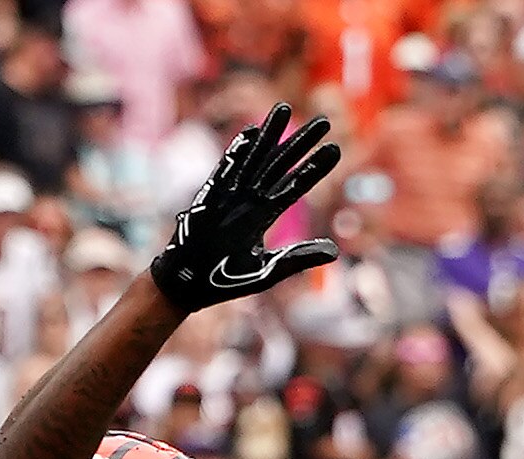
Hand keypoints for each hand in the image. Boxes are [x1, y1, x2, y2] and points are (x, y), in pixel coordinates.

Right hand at [152, 105, 339, 312]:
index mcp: (263, 215)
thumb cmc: (224, 280)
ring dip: (270, 135)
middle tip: (324, 121)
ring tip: (286, 109)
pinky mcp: (210, 197)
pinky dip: (238, 152)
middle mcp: (249, 200)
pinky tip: (252, 133)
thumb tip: (335, 251)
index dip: (314, 168)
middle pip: (279, 164)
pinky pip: (225, 170)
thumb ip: (298, 258)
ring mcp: (229, 196)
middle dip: (300, 142)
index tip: (335, 150)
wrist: (188, 286)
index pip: (295, 186)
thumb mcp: (268, 270)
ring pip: (254, 159)